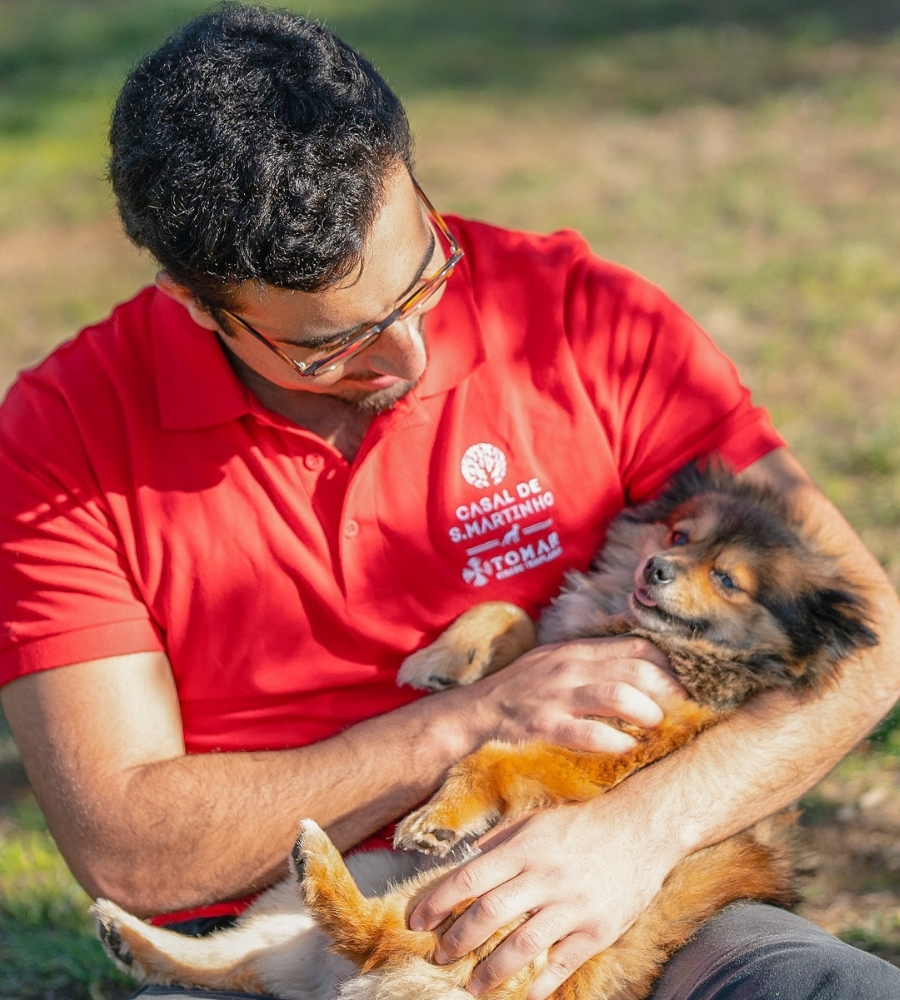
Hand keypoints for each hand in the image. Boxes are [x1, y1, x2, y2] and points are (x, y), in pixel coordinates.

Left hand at [408, 793, 679, 998]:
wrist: (641, 827)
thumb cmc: (582, 823)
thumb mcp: (536, 821)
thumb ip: (499, 842)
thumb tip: (464, 863)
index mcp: (525, 847)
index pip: (469, 878)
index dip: (437, 902)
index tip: (416, 920)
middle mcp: (546, 876)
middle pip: (489, 916)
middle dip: (457, 941)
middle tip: (440, 956)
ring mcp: (573, 905)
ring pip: (521, 947)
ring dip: (490, 972)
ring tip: (472, 985)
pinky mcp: (598, 929)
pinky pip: (562, 964)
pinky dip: (539, 984)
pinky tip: (522, 994)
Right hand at [464, 635, 687, 753]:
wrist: (475, 712)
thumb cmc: (521, 689)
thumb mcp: (556, 662)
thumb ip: (593, 662)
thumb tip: (641, 669)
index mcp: (577, 650)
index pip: (637, 646)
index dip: (668, 665)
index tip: (685, 686)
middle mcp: (570, 667)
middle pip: (635, 669)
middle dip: (668, 690)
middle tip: (682, 710)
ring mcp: (556, 695)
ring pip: (616, 695)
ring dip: (645, 712)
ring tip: (656, 726)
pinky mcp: (543, 725)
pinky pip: (586, 732)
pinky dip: (613, 741)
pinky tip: (625, 748)